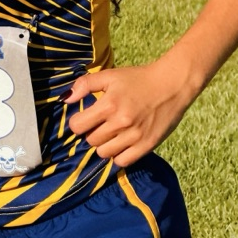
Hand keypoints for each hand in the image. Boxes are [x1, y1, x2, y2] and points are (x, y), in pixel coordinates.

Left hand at [63, 60, 192, 167]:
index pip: (78, 126)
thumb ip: (85, 84)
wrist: (172, 85)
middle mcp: (120, 122)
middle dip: (91, 133)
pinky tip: (121, 144)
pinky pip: (123, 161)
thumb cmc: (138, 79)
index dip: (78, 122)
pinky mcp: (147, 145)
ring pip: (104, 153)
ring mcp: (134, 136)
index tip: (84, 118)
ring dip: (104, 145)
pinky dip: (118, 155)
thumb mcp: (110, 75)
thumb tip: (65, 99)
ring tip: (111, 134)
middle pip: (90, 140)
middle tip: (100, 124)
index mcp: (109, 104)